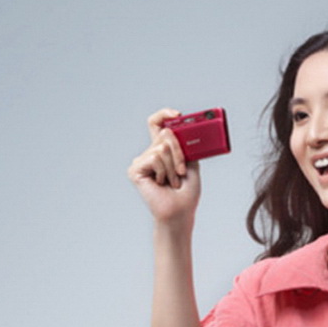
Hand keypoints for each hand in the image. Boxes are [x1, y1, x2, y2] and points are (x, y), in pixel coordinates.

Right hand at [127, 108, 200, 225]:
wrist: (180, 212)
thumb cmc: (186, 192)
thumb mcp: (191, 162)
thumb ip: (185, 144)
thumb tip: (180, 128)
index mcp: (162, 149)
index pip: (157, 123)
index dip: (164, 114)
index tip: (177, 114)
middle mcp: (150, 153)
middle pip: (165, 134)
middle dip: (179, 152)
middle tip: (181, 171)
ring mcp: (141, 161)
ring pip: (162, 148)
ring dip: (173, 166)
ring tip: (172, 181)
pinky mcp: (135, 169)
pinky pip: (154, 158)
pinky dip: (163, 171)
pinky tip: (161, 183)